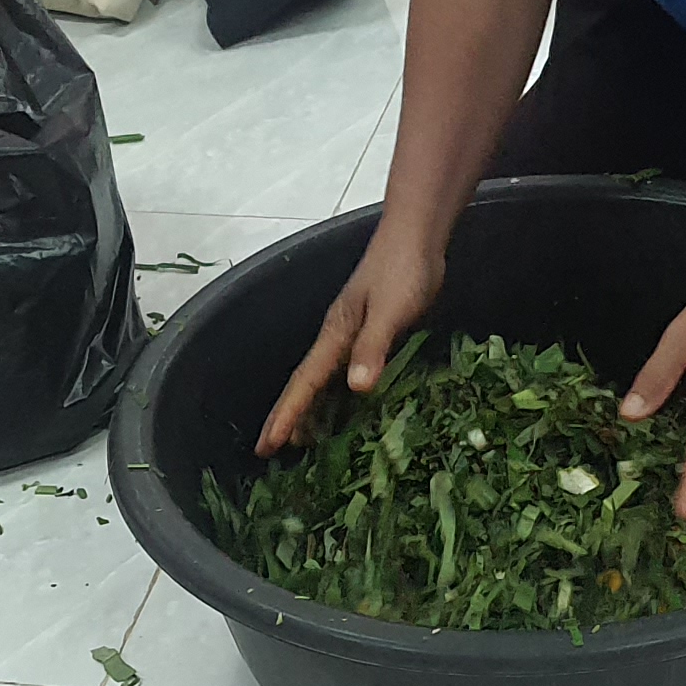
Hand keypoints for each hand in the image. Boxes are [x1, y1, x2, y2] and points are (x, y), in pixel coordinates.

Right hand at [259, 218, 443, 452]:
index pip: (304, 381)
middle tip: (268, 450)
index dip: (287, 414)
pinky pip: (342, 370)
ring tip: (298, 440)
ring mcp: (351, 332)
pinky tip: (342, 405)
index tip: (269, 444)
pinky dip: (334, 392)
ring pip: (322, 378)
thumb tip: (355, 388)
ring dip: (308, 407)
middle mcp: (337, 335)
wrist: (417, 234)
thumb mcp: (391, 311)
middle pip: (305, 383)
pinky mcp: (369, 329)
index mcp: (337, 333)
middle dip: (286, 415)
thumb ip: (373, 347)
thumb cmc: (404, 269)